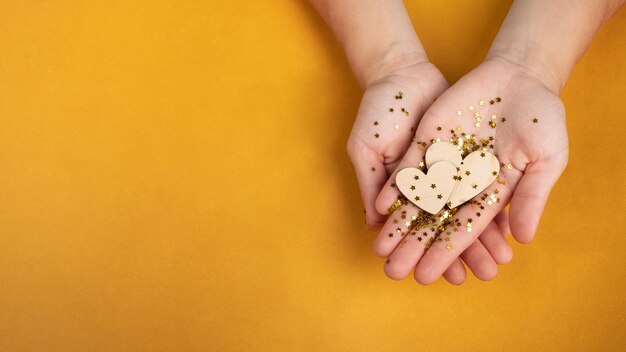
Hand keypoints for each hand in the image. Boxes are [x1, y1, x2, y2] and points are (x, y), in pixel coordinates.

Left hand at [374, 56, 567, 283]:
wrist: (520, 76)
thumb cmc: (542, 118)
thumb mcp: (546, 157)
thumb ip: (532, 196)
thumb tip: (523, 239)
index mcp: (492, 193)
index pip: (466, 229)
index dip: (446, 252)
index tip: (427, 275)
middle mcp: (464, 183)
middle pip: (436, 220)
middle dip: (414, 246)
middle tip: (393, 271)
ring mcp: (445, 161)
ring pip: (418, 198)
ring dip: (398, 223)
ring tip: (379, 247)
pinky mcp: (430, 140)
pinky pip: (410, 166)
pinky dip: (396, 186)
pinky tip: (379, 206)